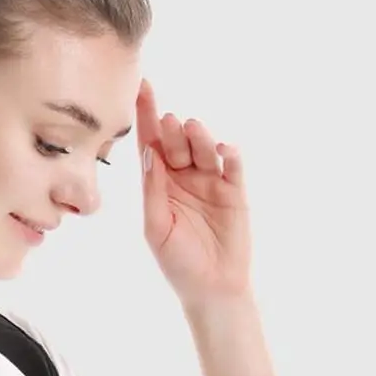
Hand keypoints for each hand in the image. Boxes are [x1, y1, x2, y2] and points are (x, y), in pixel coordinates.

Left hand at [135, 79, 252, 307]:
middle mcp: (183, 178)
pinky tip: (221, 150)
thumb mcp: (156, 227)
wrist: (211, 288)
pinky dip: (228, 156)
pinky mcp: (234, 192)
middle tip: (170, 123)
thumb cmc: (178, 262)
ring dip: (198, 137)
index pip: (151, 145)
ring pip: (203, 150)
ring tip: (192, 128)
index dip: (145, 116)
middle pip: (177, 144)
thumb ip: (153, 191)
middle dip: (172, 130)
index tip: (141, 87)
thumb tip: (150, 153)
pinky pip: (232, 167)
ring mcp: (210, 183)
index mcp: (159, 185)